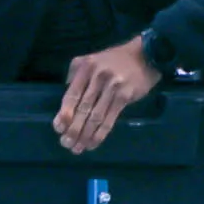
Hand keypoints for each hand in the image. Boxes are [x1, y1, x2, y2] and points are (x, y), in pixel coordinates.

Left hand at [54, 37, 160, 153]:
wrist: (145, 55)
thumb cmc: (115, 60)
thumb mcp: (92, 59)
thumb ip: (76, 74)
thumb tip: (67, 98)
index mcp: (86, 68)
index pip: (71, 95)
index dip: (64, 114)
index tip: (58, 129)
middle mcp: (97, 77)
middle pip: (82, 108)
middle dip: (72, 129)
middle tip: (66, 144)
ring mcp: (112, 87)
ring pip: (95, 117)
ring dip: (85, 135)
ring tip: (78, 148)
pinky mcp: (125, 97)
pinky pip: (110, 119)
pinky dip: (100, 134)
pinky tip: (93, 143)